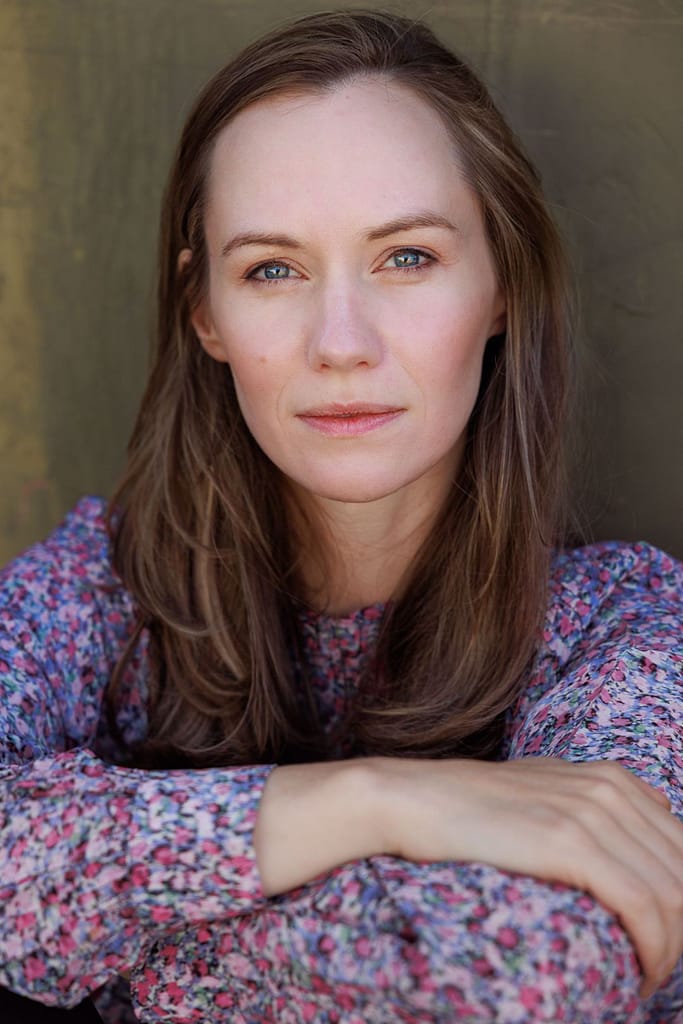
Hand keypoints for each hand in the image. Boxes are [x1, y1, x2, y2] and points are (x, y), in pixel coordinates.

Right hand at [374, 755, 682, 998]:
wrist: (419, 800)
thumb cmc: (473, 806)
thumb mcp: (544, 786)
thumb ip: (590, 798)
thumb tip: (637, 822)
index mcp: (611, 778)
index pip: (681, 847)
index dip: (681, 901)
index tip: (663, 937)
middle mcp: (610, 790)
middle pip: (682, 872)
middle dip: (680, 928)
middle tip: (654, 963)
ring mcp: (592, 814)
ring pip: (673, 895)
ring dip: (670, 948)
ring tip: (647, 976)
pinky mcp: (572, 844)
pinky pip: (643, 907)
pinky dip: (655, 950)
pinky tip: (640, 974)